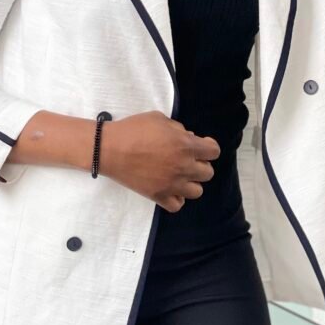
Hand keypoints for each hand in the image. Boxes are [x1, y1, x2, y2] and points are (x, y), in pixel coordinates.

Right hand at [101, 111, 220, 212]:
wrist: (110, 149)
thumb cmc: (134, 129)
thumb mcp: (159, 119)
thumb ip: (178, 128)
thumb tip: (188, 137)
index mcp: (186, 145)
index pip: (214, 152)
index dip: (209, 148)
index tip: (201, 146)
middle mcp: (183, 166)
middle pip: (208, 173)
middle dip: (200, 164)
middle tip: (187, 159)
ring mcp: (172, 184)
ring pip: (197, 191)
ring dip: (191, 182)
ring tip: (179, 176)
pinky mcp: (158, 196)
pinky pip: (178, 205)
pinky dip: (177, 198)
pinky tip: (170, 189)